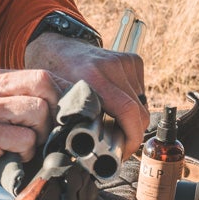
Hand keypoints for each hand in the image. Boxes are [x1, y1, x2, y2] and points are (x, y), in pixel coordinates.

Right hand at [0, 67, 58, 199]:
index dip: (59, 96)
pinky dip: (27, 152)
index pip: (38, 74)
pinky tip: (13, 158)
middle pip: (42, 83)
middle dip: (54, 110)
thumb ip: (13, 100)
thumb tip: (61, 99)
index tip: (62, 115)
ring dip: (40, 134)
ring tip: (24, 147)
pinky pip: (26, 138)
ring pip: (38, 110)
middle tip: (45, 132)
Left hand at [24, 32, 148, 148]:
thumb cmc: (56, 76)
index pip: (128, 112)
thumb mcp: (60, 102)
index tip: (123, 151)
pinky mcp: (133, 60)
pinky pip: (141, 92)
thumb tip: (94, 152)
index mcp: (94, 77)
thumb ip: (78, 123)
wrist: (58, 47)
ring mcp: (125, 61)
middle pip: (139, 111)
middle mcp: (113, 66)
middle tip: (116, 144)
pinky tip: (114, 103)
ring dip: (131, 118)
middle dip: (131, 133)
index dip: (131, 138)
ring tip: (112, 121)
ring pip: (142, 104)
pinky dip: (132, 103)